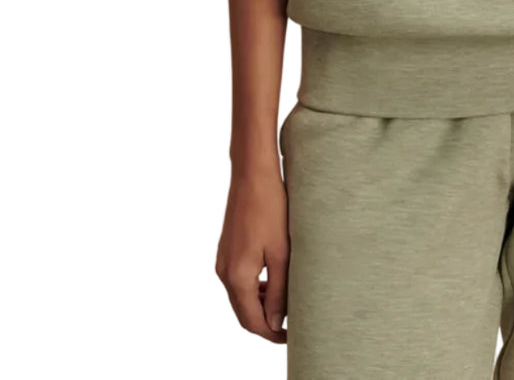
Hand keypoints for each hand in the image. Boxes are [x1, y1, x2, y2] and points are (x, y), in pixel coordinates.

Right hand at [215, 169, 289, 342]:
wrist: (252, 175)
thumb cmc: (270, 209)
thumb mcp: (281, 252)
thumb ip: (278, 290)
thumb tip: (276, 320)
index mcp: (236, 277)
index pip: (251, 321)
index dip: (271, 334)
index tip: (291, 337)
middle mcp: (224, 272)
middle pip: (243, 312)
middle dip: (265, 323)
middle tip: (291, 325)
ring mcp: (223, 261)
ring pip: (240, 297)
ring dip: (260, 305)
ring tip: (286, 304)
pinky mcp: (227, 250)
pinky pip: (238, 280)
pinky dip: (254, 289)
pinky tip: (273, 283)